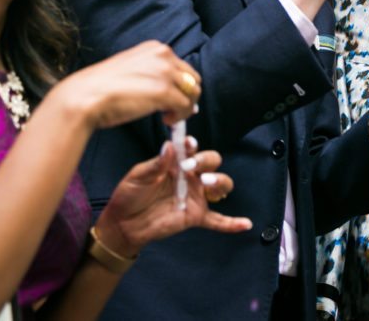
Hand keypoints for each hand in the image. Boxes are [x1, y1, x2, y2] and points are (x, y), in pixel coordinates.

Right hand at [54, 41, 200, 129]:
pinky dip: (180, 116)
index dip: (180, 85)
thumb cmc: (102, 87)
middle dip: (187, 95)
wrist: (84, 96)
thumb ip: (151, 72)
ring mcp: (165, 72)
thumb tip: (172, 88)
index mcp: (155, 48)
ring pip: (193, 92)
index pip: (181, 67)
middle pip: (192, 78)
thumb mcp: (131, 68)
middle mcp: (163, 55)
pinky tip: (166, 120)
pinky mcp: (164, 91)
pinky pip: (186, 106)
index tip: (172, 98)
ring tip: (168, 116)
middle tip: (174, 110)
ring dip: (184, 107)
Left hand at [93, 139, 251, 257]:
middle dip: (207, 161)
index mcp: (177, 164)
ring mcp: (196, 197)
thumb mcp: (138, 176)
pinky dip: (232, 223)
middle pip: (212, 163)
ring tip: (207, 183)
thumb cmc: (129, 195)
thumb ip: (155, 163)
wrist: (123, 224)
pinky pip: (218, 220)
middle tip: (192, 167)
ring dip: (220, 181)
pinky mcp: (196, 216)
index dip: (194, 145)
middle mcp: (191, 178)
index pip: (193, 150)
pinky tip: (245, 224)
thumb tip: (169, 145)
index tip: (189, 144)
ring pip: (221, 186)